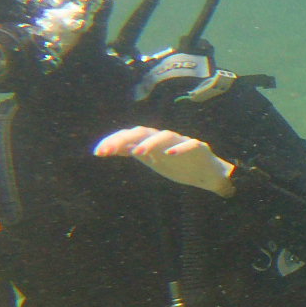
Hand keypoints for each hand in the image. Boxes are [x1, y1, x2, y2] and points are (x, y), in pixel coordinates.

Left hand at [94, 127, 236, 195]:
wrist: (207, 174)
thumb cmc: (177, 165)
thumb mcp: (150, 160)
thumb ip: (132, 151)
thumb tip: (106, 148)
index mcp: (152, 142)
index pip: (130, 136)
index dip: (113, 141)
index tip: (98, 152)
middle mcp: (164, 139)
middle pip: (144, 132)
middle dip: (126, 139)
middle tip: (109, 151)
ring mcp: (182, 141)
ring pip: (165, 136)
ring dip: (151, 142)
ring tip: (138, 152)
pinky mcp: (198, 147)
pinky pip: (190, 144)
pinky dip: (180, 148)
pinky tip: (170, 155)